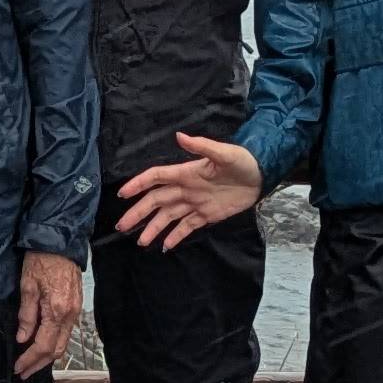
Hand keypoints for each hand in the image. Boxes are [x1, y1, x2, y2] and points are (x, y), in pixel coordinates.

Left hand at [13, 249, 84, 378]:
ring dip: (47, 356)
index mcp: (57, 311)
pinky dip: (54, 343)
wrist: (61, 242)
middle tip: (23, 372)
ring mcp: (76, 312)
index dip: (30, 360)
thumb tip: (23, 338)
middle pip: (56, 350)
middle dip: (39, 364)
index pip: (43, 346)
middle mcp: (70, 315)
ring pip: (63, 343)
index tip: (18, 368)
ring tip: (31, 363)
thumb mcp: (27, 286)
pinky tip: (43, 345)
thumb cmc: (41, 260)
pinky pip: (66, 332)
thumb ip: (26, 315)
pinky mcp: (76, 306)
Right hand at [114, 132, 263, 248]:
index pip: (156, 178)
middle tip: (122, 225)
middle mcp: (185, 189)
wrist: (261, 176)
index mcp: (186, 173)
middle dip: (138, 213)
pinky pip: (186, 227)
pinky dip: (175, 236)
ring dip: (153, 228)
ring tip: (140, 241)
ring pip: (168, 217)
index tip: (123, 193)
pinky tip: (164, 246)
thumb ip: (201, 146)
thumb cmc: (242, 161)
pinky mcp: (206, 215)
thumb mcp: (224, 153)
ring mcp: (194, 203)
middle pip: (156, 201)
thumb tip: (179, 136)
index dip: (138, 184)